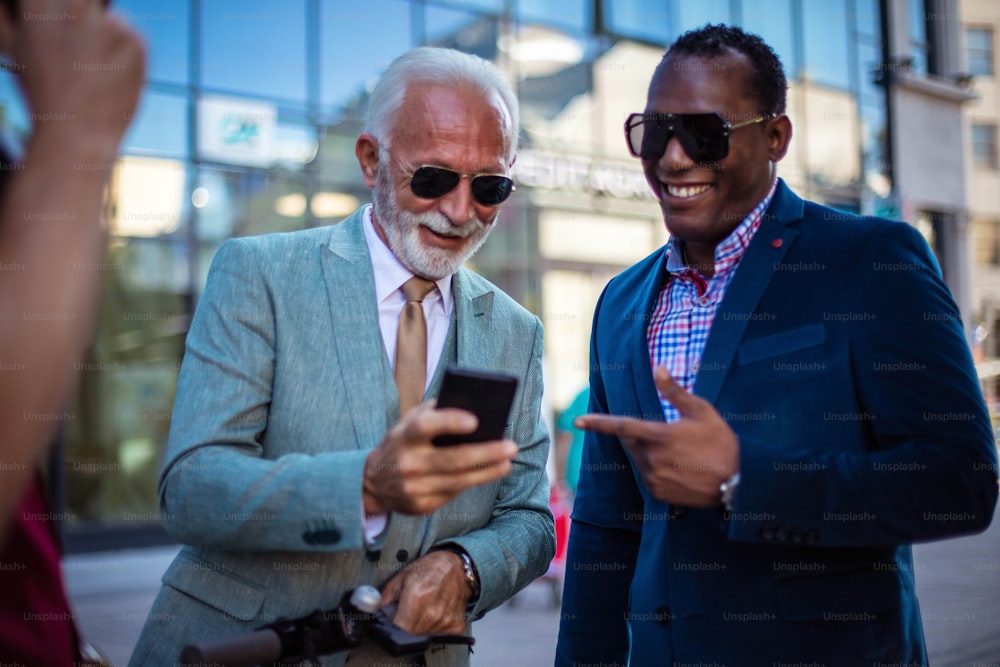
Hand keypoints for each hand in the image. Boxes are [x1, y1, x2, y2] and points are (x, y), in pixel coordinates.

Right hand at [6, 0, 145, 160]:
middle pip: (85, 2)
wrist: (76, 133)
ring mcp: (106, 22)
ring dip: (106, 36)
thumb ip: (23, 22)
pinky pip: (131, 37)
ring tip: (94, 70)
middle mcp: (72, 7)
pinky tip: (112, 77)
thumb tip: (22, 13)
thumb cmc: (45, 97)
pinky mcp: (134, 39)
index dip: (61, 15)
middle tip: (84, 49)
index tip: (67, 32)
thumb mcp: (19, 50)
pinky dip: (126, 53)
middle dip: (84, 17)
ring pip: (110, 18)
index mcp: (39, 6)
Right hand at [363, 401, 517, 514]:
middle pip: (453, 459)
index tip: (475, 420)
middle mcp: (408, 463)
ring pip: (459, 481)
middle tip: (511, 446)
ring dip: (488, 471)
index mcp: (404, 437)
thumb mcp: (407, 423)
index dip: (449, 422)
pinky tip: (489, 473)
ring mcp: (414, 488)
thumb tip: (473, 408)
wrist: (372, 483)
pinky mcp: (421, 506)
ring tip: (507, 462)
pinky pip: (454, 494)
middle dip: (486, 453)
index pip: (426, 426)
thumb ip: (434, 412)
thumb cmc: (401, 444)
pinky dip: (473, 482)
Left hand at [379, 550, 469, 634]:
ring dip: (420, 627)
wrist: (456, 566)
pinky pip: (438, 636)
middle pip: (411, 634)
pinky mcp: (456, 626)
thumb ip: (385, 597)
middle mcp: (433, 612)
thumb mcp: (401, 577)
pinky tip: (435, 613)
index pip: (399, 629)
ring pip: (424, 636)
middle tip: (409, 611)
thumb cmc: (429, 569)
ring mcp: (445, 620)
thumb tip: (373, 612)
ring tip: (423, 609)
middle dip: (406, 626)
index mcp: (416, 598)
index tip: (392, 621)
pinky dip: (434, 628)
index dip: (393, 627)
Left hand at [575, 366, 738, 505]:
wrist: (736, 484)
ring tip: (681, 454)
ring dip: (651, 453)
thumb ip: (675, 391)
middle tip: (670, 436)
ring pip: (640, 460)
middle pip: (632, 442)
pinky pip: (649, 477)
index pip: (620, 426)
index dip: (597, 423)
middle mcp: (651, 459)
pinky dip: (658, 470)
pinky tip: (681, 470)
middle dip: (642, 436)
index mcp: (658, 436)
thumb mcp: (701, 412)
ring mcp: (653, 479)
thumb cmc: (720, 443)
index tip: (577, 421)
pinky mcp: (658, 494)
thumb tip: (658, 368)